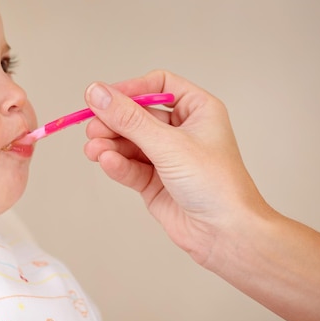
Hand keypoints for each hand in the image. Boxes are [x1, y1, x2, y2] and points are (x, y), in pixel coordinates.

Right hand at [83, 70, 268, 265]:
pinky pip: (129, 166)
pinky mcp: (154, 182)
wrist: (227, 234)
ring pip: (129, 142)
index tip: (105, 97)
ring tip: (94, 150)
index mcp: (197, 110)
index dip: (131, 89)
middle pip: (137, 115)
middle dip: (113, 122)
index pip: (158, 85)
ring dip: (109, 145)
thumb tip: (97, 93)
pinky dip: (116, 164)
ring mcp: (167, 157)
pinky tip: (106, 162)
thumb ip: (129, 119)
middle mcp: (181, 130)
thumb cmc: (216, 184)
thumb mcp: (169, 144)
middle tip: (92, 128)